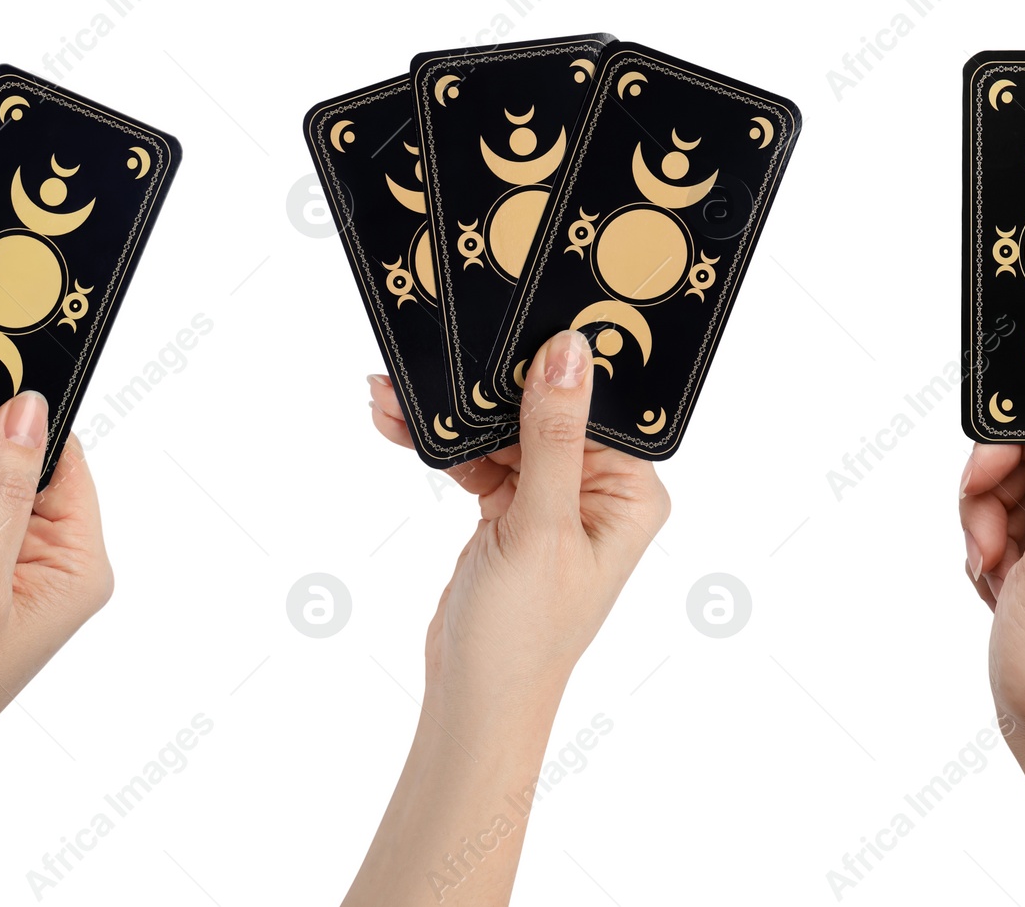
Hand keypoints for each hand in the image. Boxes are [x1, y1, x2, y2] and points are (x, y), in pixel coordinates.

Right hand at [368, 329, 669, 705]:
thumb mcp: (541, 527)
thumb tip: (569, 352)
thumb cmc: (525, 634)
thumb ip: (552, 436)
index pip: (598, 405)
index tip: (509, 324)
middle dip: (485, 388)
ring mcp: (552, 499)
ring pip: (502, 432)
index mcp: (632, 494)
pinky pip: (476, 459)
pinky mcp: (510, 510)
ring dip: (449, 415)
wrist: (474, 700)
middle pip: (544, 410)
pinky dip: (439, 445)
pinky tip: (398, 421)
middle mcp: (598, 491)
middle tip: (434, 357)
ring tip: (392, 392)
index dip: (553, 363)